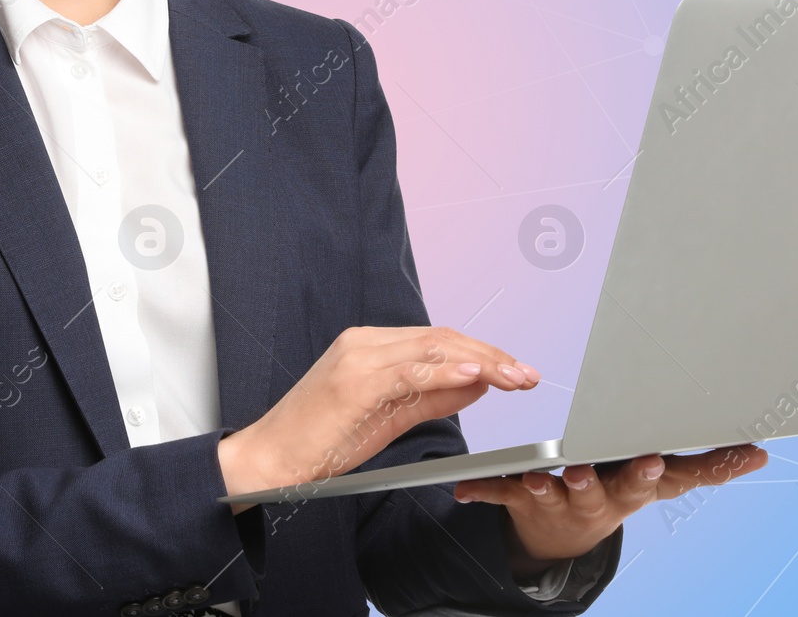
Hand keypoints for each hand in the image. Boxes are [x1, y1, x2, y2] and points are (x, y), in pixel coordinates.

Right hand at [217, 326, 541, 512]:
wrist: (270, 460)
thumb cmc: (322, 441)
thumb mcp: (389, 417)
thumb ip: (432, 397)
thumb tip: (478, 384)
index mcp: (371, 346)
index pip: (439, 340)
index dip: (483, 352)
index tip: (516, 370)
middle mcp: (365, 342)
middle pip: (442, 338)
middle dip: (491, 354)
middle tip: (527, 374)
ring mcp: (358, 356)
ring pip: (432, 348)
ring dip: (480, 361)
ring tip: (514, 376)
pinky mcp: (353, 379)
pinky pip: (409, 370)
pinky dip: (445, 370)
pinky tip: (473, 375)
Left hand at [453, 444, 768, 564]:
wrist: (564, 538)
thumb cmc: (617, 488)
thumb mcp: (662, 480)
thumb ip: (709, 465)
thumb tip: (760, 452)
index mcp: (635, 487)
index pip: (660, 479)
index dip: (665, 470)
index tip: (670, 457)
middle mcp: (602, 499)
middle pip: (608, 489)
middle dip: (612, 478)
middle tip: (610, 466)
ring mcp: (564, 502)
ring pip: (557, 493)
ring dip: (552, 486)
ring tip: (548, 477)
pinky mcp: (526, 501)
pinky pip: (504, 494)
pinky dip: (484, 490)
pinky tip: (464, 488)